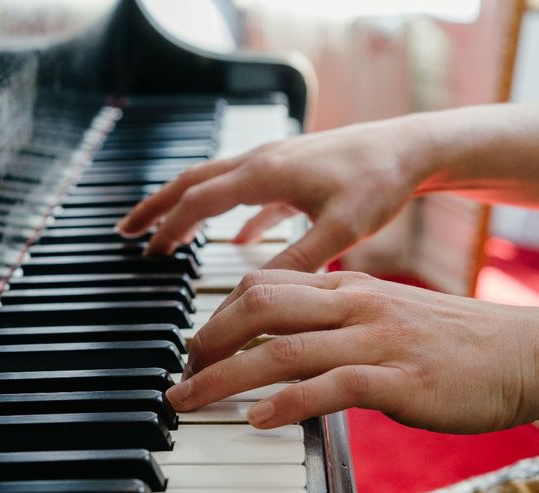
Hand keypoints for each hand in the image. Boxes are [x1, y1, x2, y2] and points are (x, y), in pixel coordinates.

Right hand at [116, 119, 429, 272]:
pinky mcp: (293, 172)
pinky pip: (248, 191)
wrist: (412, 148)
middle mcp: (261, 163)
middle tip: (127, 233)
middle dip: (157, 208)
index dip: (166, 227)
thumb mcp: (339, 229)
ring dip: (185, 206)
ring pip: (215, 183)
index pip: (197, 201)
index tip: (142, 251)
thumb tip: (256, 298)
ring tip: (166, 232)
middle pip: (192, 184)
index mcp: (263, 174)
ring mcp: (275, 165)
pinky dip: (231, 213)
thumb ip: (296, 262)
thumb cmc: (380, 182)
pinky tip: (237, 236)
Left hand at [165, 270, 538, 433]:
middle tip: (183, 374)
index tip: (197, 346)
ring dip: (226, 376)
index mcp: (351, 289)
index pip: (266, 285)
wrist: (528, 353)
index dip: (219, 314)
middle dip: (208, 339)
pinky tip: (258, 419)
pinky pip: (330, 386)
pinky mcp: (400, 379)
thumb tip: (290, 351)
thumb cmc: (458, 342)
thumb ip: (340, 326)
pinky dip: (287, 402)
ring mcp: (377, 340)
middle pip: (259, 306)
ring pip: (283, 348)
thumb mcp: (390, 319)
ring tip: (191, 400)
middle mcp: (356, 306)